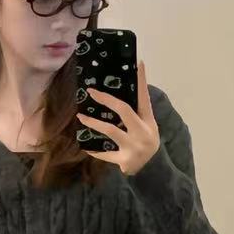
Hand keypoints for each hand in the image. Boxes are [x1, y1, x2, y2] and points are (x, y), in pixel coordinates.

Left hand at [78, 60, 160, 175]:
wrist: (152, 170)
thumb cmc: (145, 142)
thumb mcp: (146, 127)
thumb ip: (135, 113)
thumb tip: (116, 95)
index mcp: (148, 121)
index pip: (144, 97)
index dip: (141, 80)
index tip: (138, 64)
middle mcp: (143, 132)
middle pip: (124, 110)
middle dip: (106, 99)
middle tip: (91, 91)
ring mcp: (134, 146)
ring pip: (111, 130)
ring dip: (93, 122)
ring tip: (81, 117)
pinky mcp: (125, 160)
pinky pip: (105, 154)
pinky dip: (95, 151)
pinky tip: (86, 146)